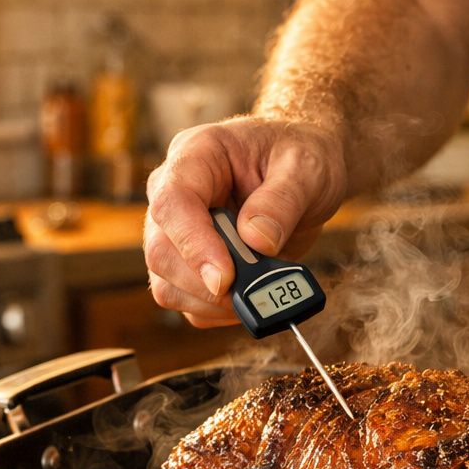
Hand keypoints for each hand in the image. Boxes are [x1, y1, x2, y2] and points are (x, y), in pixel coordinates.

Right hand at [144, 116, 347, 326]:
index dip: (193, 245)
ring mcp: (177, 232)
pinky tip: (252, 298)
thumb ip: (283, 200)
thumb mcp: (307, 168)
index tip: (225, 278)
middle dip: (206, 283)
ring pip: (166, 283)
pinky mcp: (189, 263)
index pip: (173, 203)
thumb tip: (257, 241)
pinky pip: (186, 301)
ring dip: (211, 302)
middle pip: (161, 251)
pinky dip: (217, 312)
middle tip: (256, 290)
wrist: (304, 172)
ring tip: (260, 293)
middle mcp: (174, 194)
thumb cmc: (301, 157)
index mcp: (196, 156)